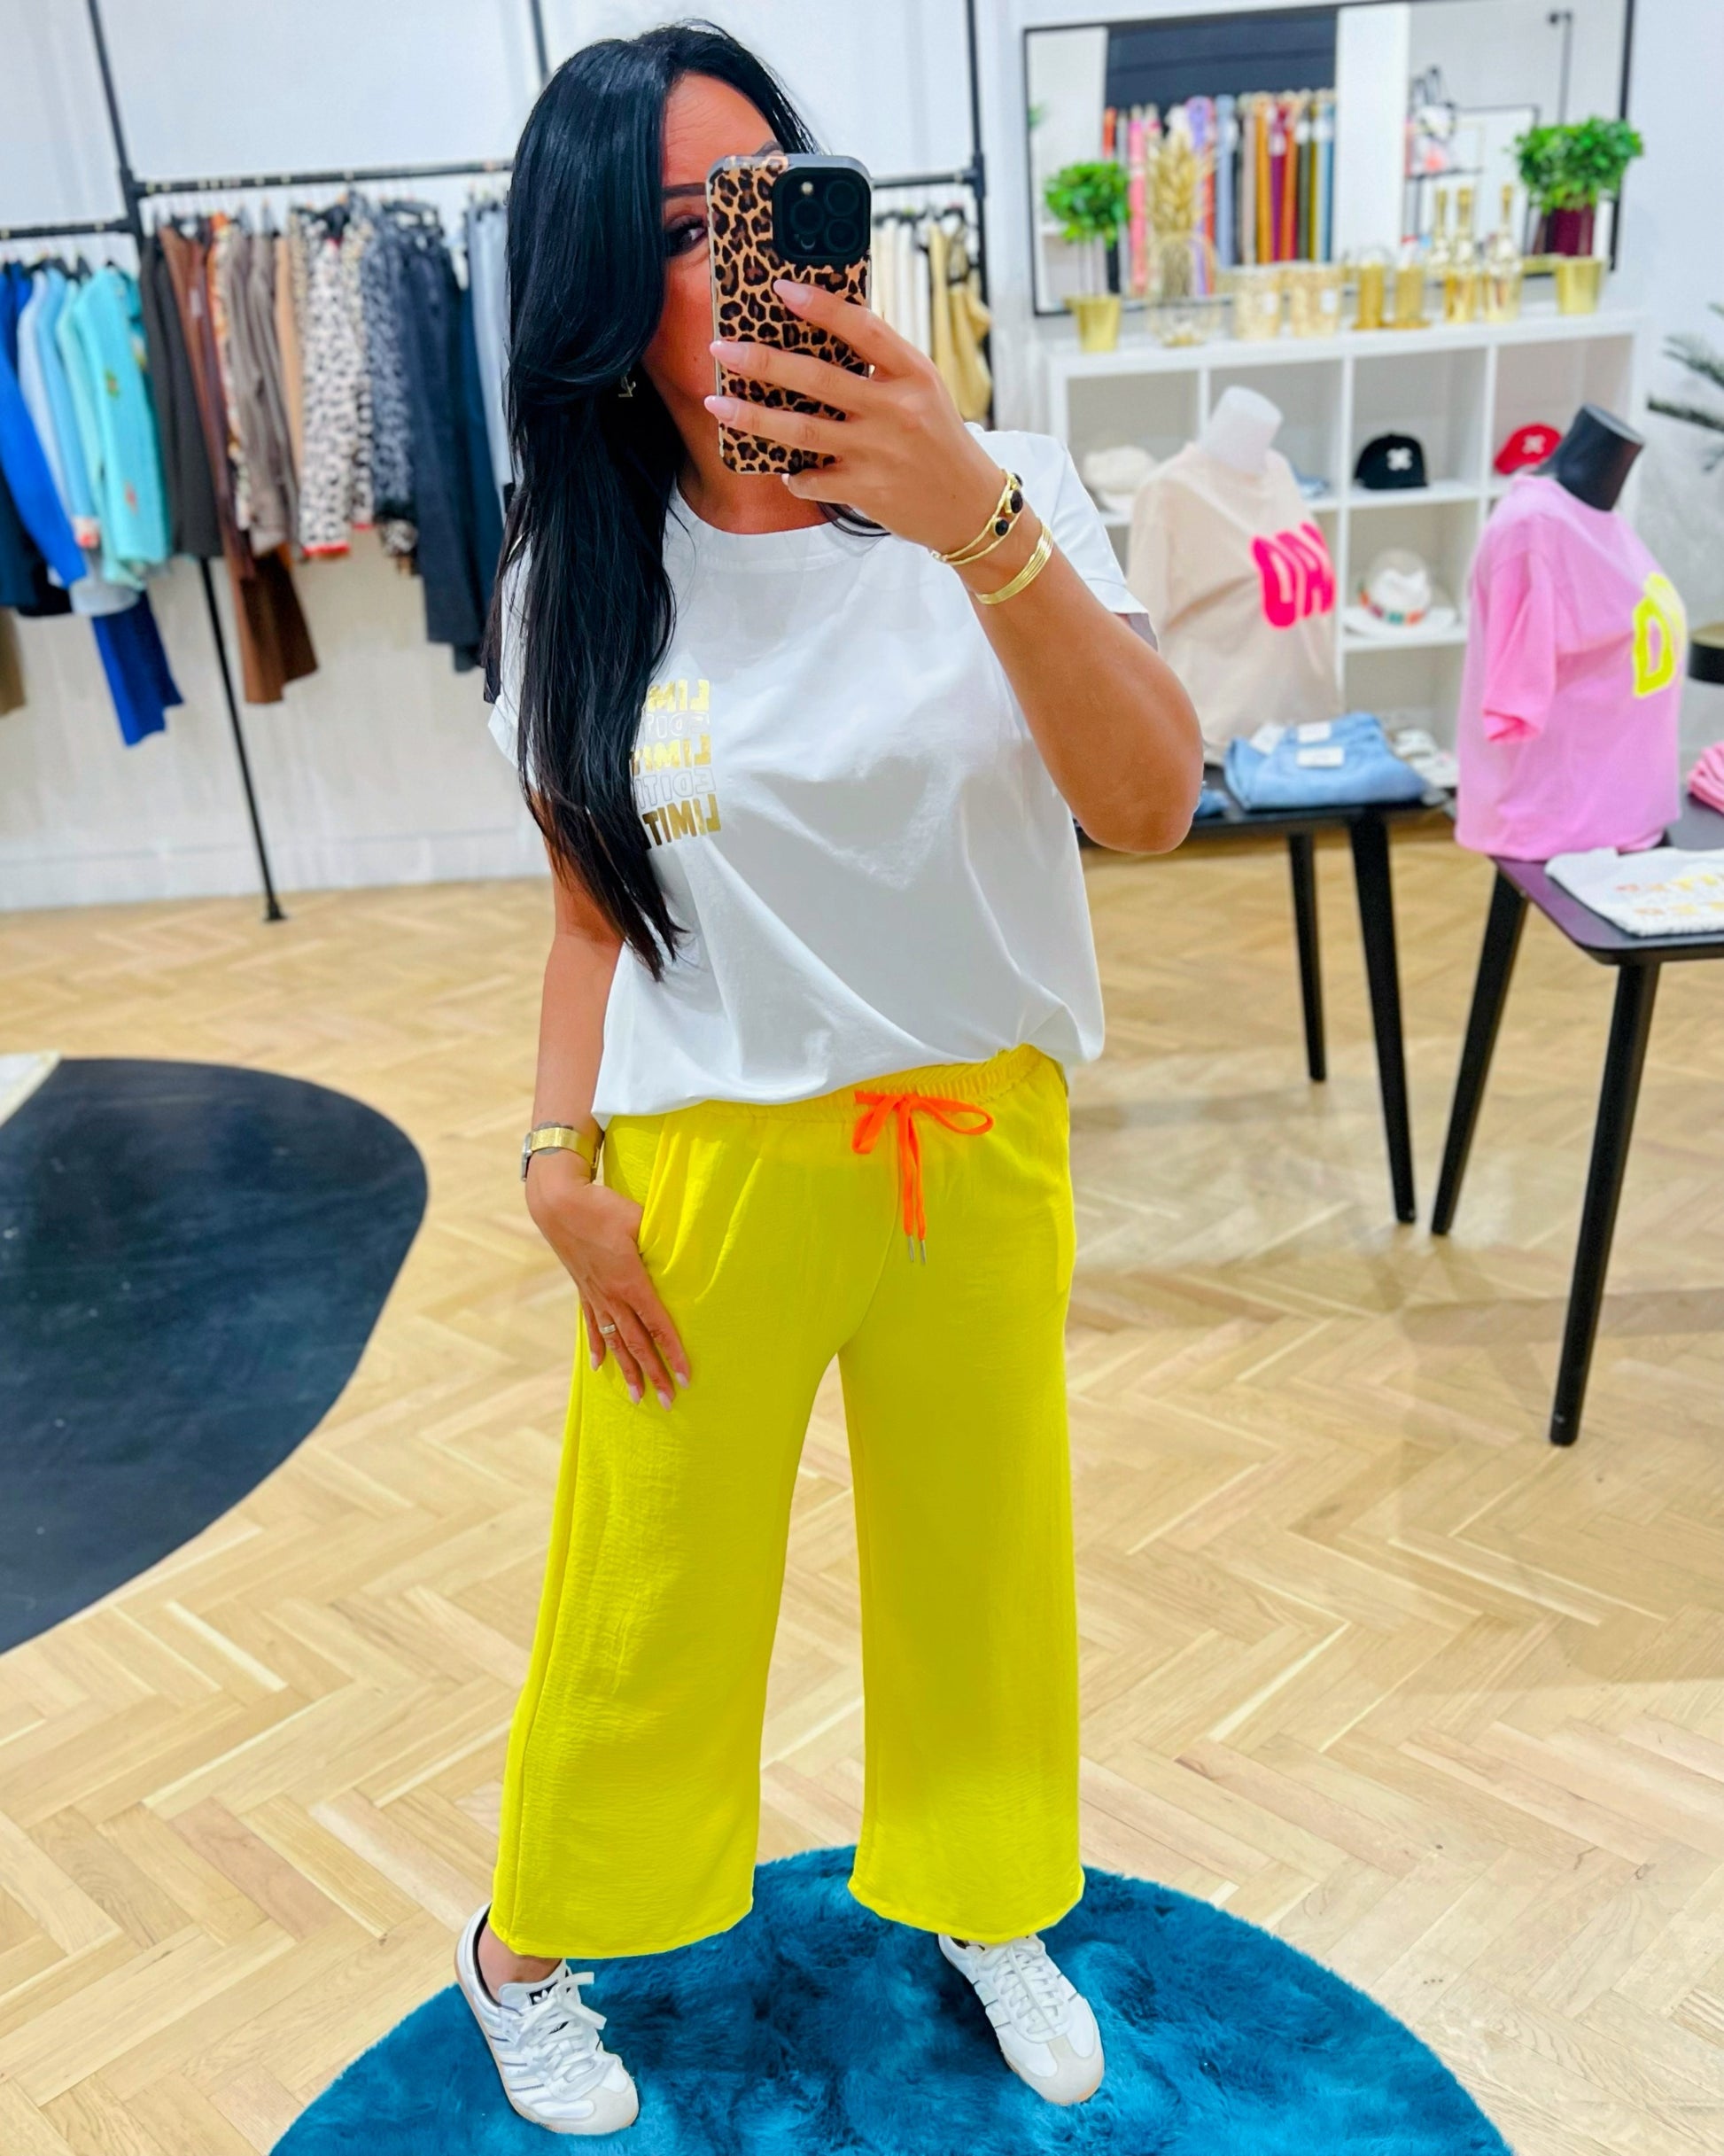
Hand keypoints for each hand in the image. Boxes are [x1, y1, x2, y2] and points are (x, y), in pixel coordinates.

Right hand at [525, 1152, 688, 1408]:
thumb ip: (663, 1238)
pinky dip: (598, 1347)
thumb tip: (689, 1246)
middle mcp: (612, 1296)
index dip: (673, 1353)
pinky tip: (600, 1367)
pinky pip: (593, 1326)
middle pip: (638, 1343)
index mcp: (630, 1282)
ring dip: (628, 1371)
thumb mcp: (638, 1219)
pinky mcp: (584, 1290)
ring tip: (638, 1398)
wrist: (557, 1204)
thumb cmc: (601, 1207)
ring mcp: (596, 1295)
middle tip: (669, 1402)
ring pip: (616, 1342)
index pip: (658, 1326)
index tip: (685, 1377)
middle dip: (654, 1374)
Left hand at [704, 277, 1007, 555]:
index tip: (780, 289)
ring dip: (754, 416)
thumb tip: (821, 334)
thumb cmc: (939, 440)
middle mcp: (896, 410)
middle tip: (722, 349)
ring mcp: (879, 451)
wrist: (969, 505)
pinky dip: (794, 475)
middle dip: (763, 361)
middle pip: (818, 379)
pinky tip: (785, 469)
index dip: (820, 306)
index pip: (862, 329)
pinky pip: (813, 478)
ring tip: (719, 405)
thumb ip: (881, 365)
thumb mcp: (923, 390)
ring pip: (803, 430)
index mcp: (913, 374)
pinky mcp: (867, 490)